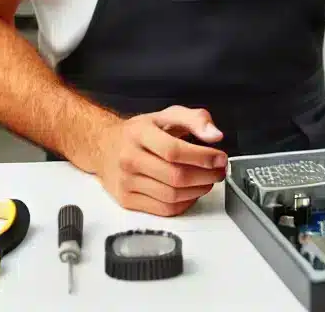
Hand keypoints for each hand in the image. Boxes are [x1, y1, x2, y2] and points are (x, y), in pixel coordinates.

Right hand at [95, 106, 227, 215]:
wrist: (104, 145)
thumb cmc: (139, 131)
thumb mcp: (167, 115)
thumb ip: (195, 119)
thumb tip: (215, 135)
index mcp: (140, 133)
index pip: (174, 150)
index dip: (202, 157)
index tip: (220, 158)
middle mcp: (130, 158)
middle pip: (175, 176)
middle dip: (206, 176)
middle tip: (219, 171)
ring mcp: (127, 182)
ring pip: (171, 196)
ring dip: (198, 191)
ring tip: (208, 180)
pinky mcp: (127, 200)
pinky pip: (163, 210)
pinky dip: (184, 204)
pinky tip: (192, 193)